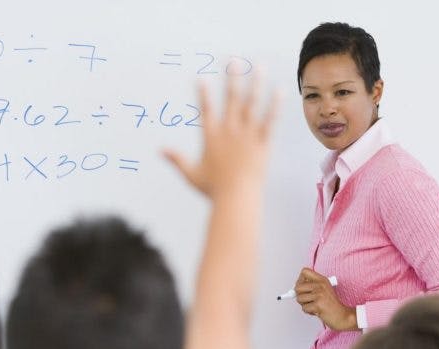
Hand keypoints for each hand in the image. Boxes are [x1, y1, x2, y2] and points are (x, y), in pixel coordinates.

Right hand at [164, 75, 278, 198]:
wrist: (237, 198)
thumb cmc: (214, 189)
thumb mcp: (191, 174)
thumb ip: (176, 160)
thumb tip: (159, 150)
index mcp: (212, 137)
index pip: (206, 110)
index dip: (203, 94)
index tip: (201, 78)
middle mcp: (229, 131)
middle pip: (231, 99)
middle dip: (232, 78)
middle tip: (233, 61)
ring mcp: (247, 135)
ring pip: (252, 104)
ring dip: (256, 84)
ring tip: (260, 67)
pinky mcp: (262, 143)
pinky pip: (270, 120)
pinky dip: (274, 105)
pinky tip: (279, 91)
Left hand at [294, 268, 355, 330]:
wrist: (342, 316)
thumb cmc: (331, 305)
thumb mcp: (323, 290)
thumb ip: (310, 288)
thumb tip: (293, 291)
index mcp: (322, 280)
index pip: (304, 272)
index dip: (300, 280)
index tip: (303, 288)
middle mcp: (320, 285)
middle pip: (297, 287)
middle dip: (299, 296)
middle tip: (308, 300)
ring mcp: (319, 294)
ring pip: (299, 299)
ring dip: (305, 305)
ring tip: (314, 305)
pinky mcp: (318, 305)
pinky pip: (304, 308)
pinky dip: (309, 312)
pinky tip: (317, 311)